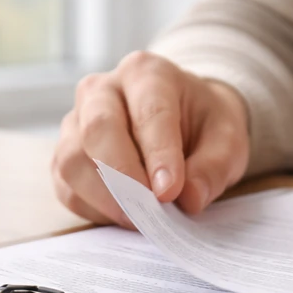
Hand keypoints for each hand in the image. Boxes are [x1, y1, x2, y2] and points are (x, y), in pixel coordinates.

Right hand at [52, 51, 250, 225]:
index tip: (170, 192)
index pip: (149, 111)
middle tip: (150, 211)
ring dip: (105, 198)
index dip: (159, 154)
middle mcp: (102, 90)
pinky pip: (66, 187)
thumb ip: (215, 166)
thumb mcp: (228, 138)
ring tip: (140, 219)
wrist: (183, 120)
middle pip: (98, 129)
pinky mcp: (64, 155)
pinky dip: (93, 209)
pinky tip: (122, 215)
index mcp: (146, 73)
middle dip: (124, 176)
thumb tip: (190, 199)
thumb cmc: (203, 125)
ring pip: (72, 160)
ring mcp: (75, 122)